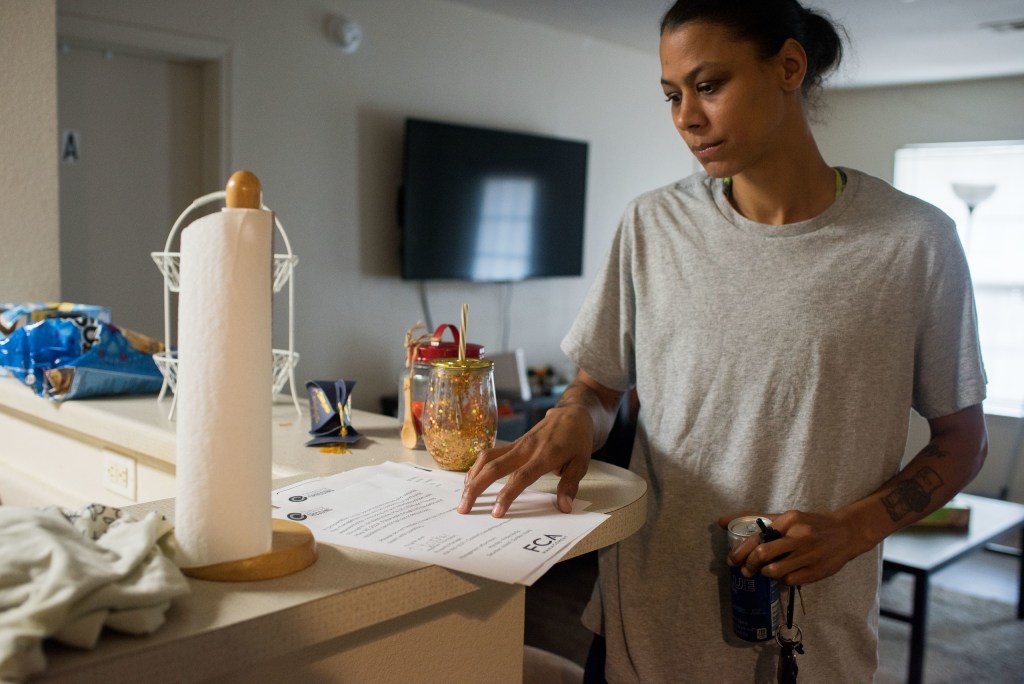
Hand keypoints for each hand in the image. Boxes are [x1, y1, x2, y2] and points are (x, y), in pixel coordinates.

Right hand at [458, 403, 594, 517]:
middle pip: (494, 467)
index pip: (521, 477)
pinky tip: (471, 480)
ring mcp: (517, 444)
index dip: (507, 495)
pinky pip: (490, 454)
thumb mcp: (581, 463)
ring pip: (487, 458)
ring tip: (463, 496)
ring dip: (472, 476)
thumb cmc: (577, 440)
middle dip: (476, 488)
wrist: (572, 414)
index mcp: (544, 456)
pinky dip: (477, 467)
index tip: (496, 512)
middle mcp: (526, 449)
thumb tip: (564, 507)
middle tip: (464, 508)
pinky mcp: (513, 443)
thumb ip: (570, 485)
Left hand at [717, 509, 870, 585]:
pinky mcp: (817, 571)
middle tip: (746, 570)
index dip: (741, 551)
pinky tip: (784, 575)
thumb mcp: (787, 518)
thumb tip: (722, 522)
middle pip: (764, 554)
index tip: (732, 560)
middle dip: (750, 565)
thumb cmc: (810, 525)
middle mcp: (799, 536)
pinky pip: (790, 581)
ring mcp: (809, 554)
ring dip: (765, 573)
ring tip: (765, 571)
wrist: (846, 533)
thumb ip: (756, 519)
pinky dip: (782, 580)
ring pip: (775, 570)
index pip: (758, 536)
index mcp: (789, 520)